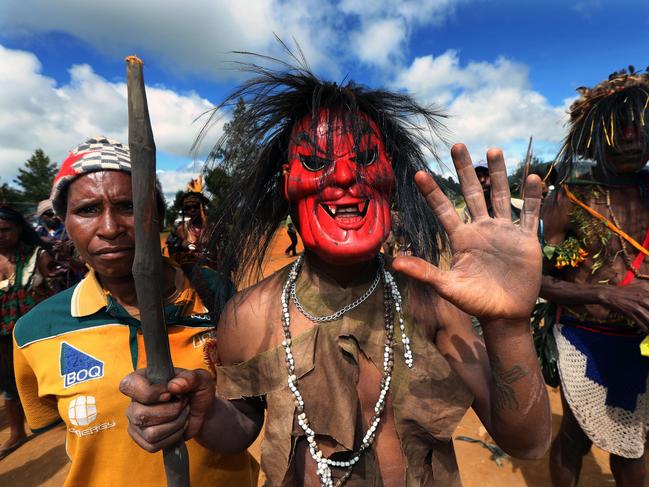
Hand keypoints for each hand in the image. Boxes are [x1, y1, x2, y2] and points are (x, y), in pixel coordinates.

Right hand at [119, 368, 214, 451]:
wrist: (201, 409)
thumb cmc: (196, 389)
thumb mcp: (200, 378)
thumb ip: (190, 378)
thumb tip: (173, 386)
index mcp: (140, 379)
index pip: (128, 386)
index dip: (151, 393)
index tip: (170, 393)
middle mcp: (133, 401)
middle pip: (142, 415)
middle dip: (171, 411)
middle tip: (183, 403)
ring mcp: (135, 422)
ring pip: (150, 433)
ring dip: (175, 424)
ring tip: (183, 414)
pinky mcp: (142, 439)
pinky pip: (153, 445)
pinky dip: (173, 437)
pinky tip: (179, 426)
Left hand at [393, 143, 542, 321]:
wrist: (505, 315)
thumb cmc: (474, 302)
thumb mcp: (447, 287)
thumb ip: (424, 272)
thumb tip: (393, 263)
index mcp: (461, 238)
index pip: (443, 209)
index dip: (432, 192)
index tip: (419, 173)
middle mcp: (481, 229)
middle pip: (472, 193)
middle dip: (465, 170)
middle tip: (457, 145)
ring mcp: (503, 232)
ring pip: (500, 196)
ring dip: (498, 174)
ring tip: (494, 149)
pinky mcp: (525, 239)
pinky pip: (528, 213)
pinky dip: (531, 196)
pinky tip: (532, 177)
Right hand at [602, 281, 648, 332]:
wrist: (609, 294)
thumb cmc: (625, 291)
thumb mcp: (640, 288)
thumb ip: (648, 293)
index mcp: (647, 294)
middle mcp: (644, 300)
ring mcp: (637, 308)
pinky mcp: (630, 313)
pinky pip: (641, 323)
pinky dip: (645, 329)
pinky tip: (647, 332)